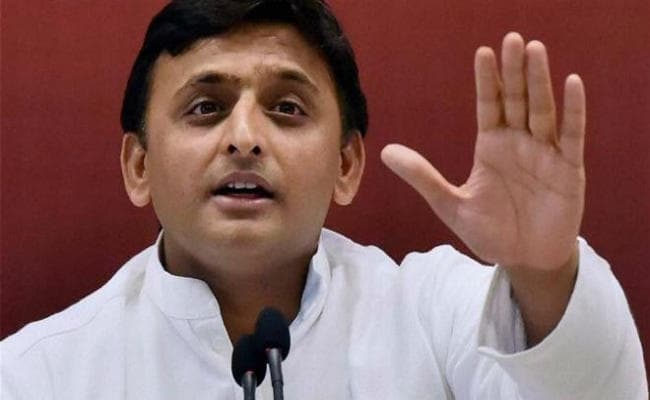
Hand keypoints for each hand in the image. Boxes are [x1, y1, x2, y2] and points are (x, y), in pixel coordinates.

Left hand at [381, 32, 585, 273]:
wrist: (524, 260)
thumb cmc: (491, 232)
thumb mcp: (451, 204)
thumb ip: (422, 177)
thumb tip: (385, 151)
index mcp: (491, 147)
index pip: (489, 106)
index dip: (487, 81)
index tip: (483, 53)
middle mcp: (519, 144)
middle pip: (516, 100)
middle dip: (514, 71)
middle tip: (512, 39)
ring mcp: (545, 155)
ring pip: (542, 111)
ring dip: (539, 82)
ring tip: (535, 50)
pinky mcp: (569, 171)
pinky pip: (572, 136)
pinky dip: (573, 111)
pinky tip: (571, 83)